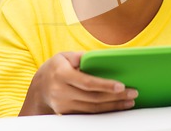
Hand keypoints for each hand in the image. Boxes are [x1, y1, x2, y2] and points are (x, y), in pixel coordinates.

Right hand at [19, 52, 137, 114]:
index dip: (105, 85)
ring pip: (93, 109)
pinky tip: (116, 106)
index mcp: (61, 74)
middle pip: (93, 98)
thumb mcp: (65, 56)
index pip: (87, 82)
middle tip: (133, 93)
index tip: (121, 86)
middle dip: (115, 97)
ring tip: (129, 101)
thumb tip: (103, 58)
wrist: (38, 88)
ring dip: (113, 106)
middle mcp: (61, 91)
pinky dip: (104, 110)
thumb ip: (82, 57)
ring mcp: (63, 105)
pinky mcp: (67, 113)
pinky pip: (89, 113)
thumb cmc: (55, 68)